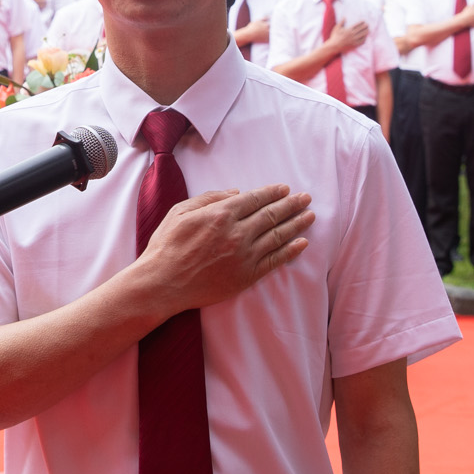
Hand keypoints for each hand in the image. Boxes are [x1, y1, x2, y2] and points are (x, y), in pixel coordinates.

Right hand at [137, 185, 314, 308]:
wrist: (163, 284)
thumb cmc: (167, 246)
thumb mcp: (181, 211)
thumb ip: (209, 198)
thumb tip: (236, 192)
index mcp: (221, 214)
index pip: (255, 199)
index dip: (272, 192)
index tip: (285, 189)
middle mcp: (237, 233)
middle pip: (271, 214)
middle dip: (291, 205)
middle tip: (305, 198)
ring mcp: (244, 256)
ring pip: (277, 236)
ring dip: (296, 224)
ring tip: (310, 216)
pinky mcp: (246, 276)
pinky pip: (275, 261)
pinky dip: (290, 251)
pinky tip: (302, 243)